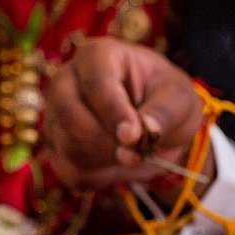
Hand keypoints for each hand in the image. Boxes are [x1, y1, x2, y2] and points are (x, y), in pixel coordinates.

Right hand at [43, 37, 203, 190]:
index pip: (96, 84)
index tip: (133, 136)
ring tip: (133, 156)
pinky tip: (117, 165)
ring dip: (106, 161)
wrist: (152, 124)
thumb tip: (143, 131)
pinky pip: (69, 170)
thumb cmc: (164, 100)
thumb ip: (164, 112)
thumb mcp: (180, 99)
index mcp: (97, 56)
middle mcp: (65, 81)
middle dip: (106, 142)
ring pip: (68, 146)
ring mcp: (54, 115)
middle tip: (137, 154)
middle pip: (69, 115)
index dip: (114, 112)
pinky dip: (99, 177)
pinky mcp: (54, 146)